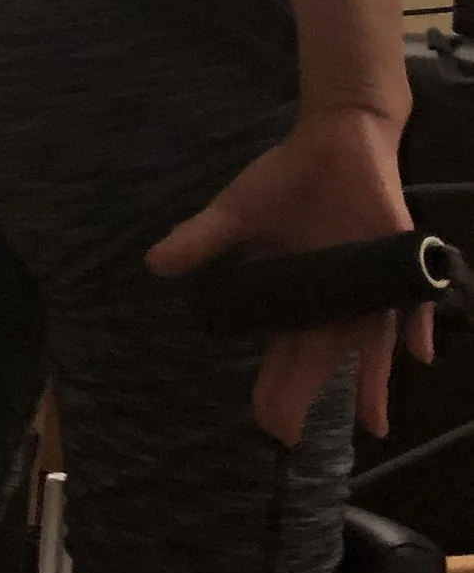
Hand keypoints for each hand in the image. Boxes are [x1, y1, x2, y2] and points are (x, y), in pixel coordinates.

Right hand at [147, 104, 427, 443]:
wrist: (337, 138)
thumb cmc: (290, 179)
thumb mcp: (237, 211)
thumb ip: (203, 239)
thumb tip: (154, 264)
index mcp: (301, 294)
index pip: (285, 352)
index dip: (276, 387)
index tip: (264, 421)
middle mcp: (337, 297)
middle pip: (321, 357)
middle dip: (305, 394)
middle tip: (288, 434)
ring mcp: (370, 280)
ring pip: (372, 341)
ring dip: (373, 380)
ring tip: (373, 424)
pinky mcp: (397, 254)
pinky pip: (412, 295)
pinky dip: (416, 323)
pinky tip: (418, 353)